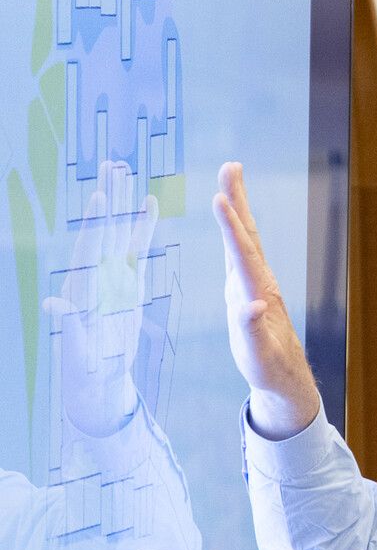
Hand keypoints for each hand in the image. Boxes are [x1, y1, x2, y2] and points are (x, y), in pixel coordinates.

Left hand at [43, 162, 155, 436]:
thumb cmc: (85, 372)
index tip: (101, 199)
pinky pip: (136, 249)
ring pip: (119, 233)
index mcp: (85, 291)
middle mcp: (95, 278)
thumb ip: (68, 326)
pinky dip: (142, 226)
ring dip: (123, 203)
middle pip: (104, 231)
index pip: (90, 251)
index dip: (96, 226)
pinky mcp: (127, 284)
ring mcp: (111, 278)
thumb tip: (54, 304)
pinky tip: (148, 204)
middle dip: (109, 199)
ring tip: (126, 172)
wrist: (97, 382)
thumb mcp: (77, 351)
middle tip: (113, 167)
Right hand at [212, 161, 319, 438]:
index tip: (220, 197)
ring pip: (246, 236)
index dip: (230, 226)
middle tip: (230, 166)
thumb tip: (253, 304)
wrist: (284, 374)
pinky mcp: (250, 286)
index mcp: (256, 290)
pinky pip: (241, 248)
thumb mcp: (256, 352)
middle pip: (246, 233)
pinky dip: (235, 227)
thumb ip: (252, 329)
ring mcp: (255, 281)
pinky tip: (231, 214)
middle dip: (237, 199)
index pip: (242, 252)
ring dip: (238, 206)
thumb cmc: (267, 365)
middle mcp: (258, 279)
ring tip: (230, 178)